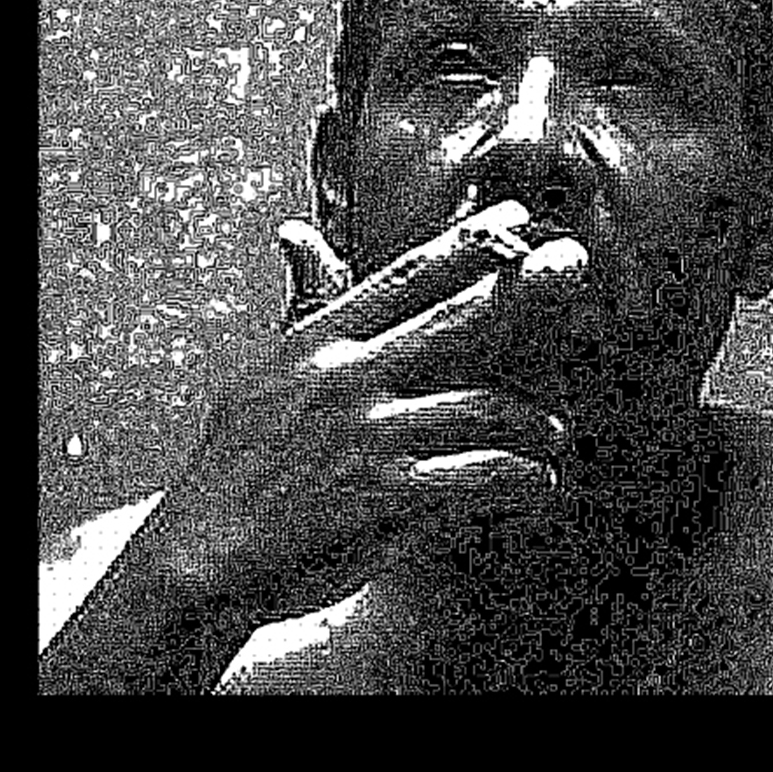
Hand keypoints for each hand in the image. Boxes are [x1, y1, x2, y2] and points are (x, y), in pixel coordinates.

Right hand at [154, 201, 586, 621]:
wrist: (200, 554)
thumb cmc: (236, 463)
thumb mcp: (265, 371)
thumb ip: (304, 305)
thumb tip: (298, 233)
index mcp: (320, 341)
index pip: (406, 276)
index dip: (467, 243)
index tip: (515, 217)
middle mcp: (347, 376)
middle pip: (456, 318)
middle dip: (523, 287)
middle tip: (572, 263)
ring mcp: (366, 433)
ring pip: (481, 406)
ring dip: (533, 419)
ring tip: (553, 434)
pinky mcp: (383, 492)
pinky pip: (474, 475)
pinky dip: (517, 477)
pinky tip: (535, 483)